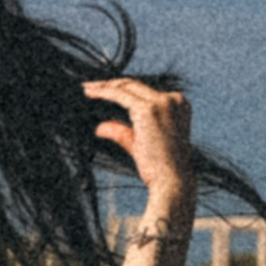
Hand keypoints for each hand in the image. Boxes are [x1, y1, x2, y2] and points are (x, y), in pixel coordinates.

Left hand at [85, 74, 197, 218]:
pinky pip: (120, 95)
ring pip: (126, 86)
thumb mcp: (140, 144)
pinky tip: (90, 94)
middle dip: (110, 84)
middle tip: (88, 86)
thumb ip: (122, 132)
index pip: (144, 91)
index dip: (122, 88)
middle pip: (135, 85)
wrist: (171, 182)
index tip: (103, 90)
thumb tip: (100, 128)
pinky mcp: (148, 109)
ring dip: (104, 86)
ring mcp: (162, 102)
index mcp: (178, 104)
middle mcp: (173, 99)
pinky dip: (104, 92)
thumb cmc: (160, 169)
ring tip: (86, 89)